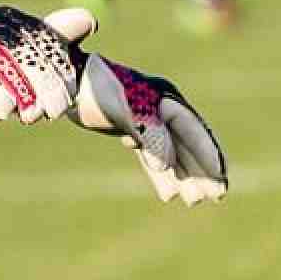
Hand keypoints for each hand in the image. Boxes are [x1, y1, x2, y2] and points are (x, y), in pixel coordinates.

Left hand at [43, 9, 228, 206]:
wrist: (60, 79)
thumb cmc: (88, 90)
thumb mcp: (119, 111)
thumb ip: (147, 135)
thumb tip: (166, 165)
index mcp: (160, 96)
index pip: (191, 128)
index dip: (206, 153)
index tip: (219, 176)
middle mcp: (159, 104)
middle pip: (188, 141)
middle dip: (203, 168)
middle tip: (218, 195)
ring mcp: (145, 116)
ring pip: (172, 150)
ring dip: (185, 175)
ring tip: (195, 201)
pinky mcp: (131, 127)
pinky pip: (152, 154)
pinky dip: (159, 174)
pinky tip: (167, 195)